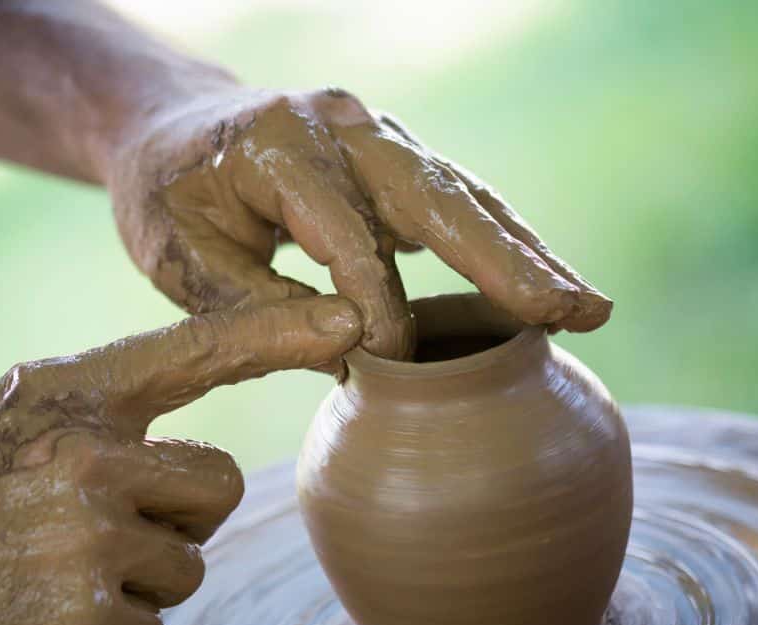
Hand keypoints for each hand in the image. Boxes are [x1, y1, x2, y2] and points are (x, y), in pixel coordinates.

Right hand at [0, 296, 359, 624]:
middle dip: (180, 512)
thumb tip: (170, 445)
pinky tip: (36, 615)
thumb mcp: (2, 413)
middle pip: (219, 485)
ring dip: (134, 580)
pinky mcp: (88, 623)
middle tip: (99, 526)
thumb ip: (92, 415)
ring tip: (46, 570)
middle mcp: (97, 457)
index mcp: (75, 394)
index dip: (283, 332)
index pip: (200, 351)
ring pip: (184, 565)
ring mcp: (97, 541)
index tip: (351, 318)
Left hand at [108, 86, 612, 360]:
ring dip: (527, 253)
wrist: (168, 131)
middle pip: (436, 196)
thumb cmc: (169, 202)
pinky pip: (455, 199)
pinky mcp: (392, 154)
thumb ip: (257, 305)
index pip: (345, 234)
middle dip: (507, 261)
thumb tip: (352, 351)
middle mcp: (340, 125)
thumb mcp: (183, 260)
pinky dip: (502, 242)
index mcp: (277, 145)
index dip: (375, 304)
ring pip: (462, 195)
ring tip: (589, 307)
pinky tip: (547, 284)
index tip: (394, 366)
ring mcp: (373, 133)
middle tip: (575, 312)